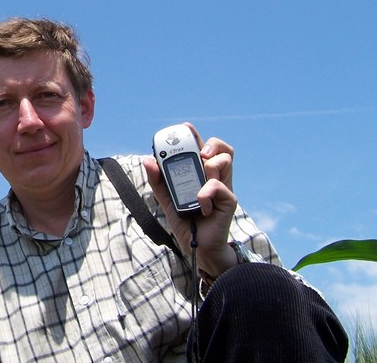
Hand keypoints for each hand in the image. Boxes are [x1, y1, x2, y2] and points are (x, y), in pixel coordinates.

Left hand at [143, 123, 238, 277]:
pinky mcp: (229, 201)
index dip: (196, 136)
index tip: (185, 127)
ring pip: (224, 160)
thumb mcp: (167, 199)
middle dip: (210, 144)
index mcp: (202, 174)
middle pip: (222, 148)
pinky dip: (205, 194)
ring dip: (209, 165)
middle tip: (199, 153)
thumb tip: (147, 160)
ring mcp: (224, 188)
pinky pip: (217, 186)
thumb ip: (158, 181)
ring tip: (199, 180)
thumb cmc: (186, 222)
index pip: (203, 148)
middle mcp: (215, 177)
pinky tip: (201, 206)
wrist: (196, 248)